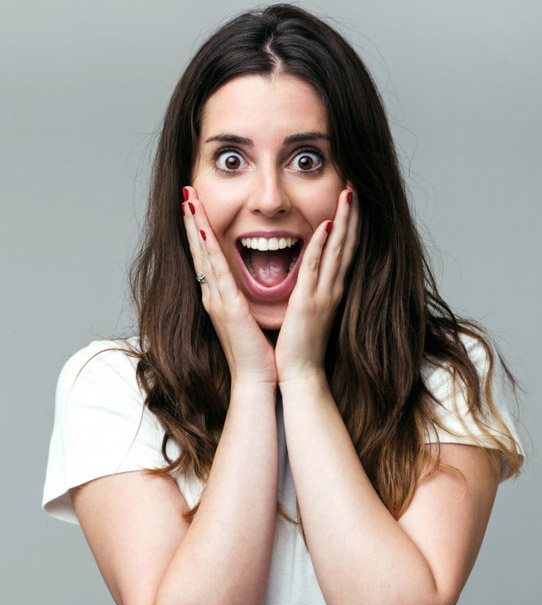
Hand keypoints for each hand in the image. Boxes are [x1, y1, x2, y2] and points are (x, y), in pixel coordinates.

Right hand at [182, 186, 277, 389]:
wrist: (257, 379)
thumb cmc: (258, 352)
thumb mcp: (249, 319)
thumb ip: (245, 299)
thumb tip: (248, 284)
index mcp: (219, 298)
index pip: (206, 257)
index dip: (198, 231)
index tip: (195, 207)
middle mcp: (212, 296)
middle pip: (198, 250)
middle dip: (191, 220)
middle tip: (185, 192)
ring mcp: (216, 300)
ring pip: (203, 254)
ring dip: (194, 225)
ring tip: (188, 199)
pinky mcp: (227, 307)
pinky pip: (216, 270)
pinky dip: (208, 247)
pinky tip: (202, 227)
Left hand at [275, 183, 358, 386]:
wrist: (301, 374)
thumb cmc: (302, 346)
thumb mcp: (310, 312)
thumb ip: (312, 292)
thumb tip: (309, 277)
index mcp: (332, 291)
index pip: (344, 251)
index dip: (350, 225)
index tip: (352, 201)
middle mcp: (333, 289)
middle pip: (348, 244)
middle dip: (353, 215)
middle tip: (356, 186)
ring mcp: (324, 294)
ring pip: (337, 250)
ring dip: (344, 221)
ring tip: (349, 193)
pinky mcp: (309, 302)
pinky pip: (317, 267)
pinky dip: (322, 245)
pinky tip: (326, 224)